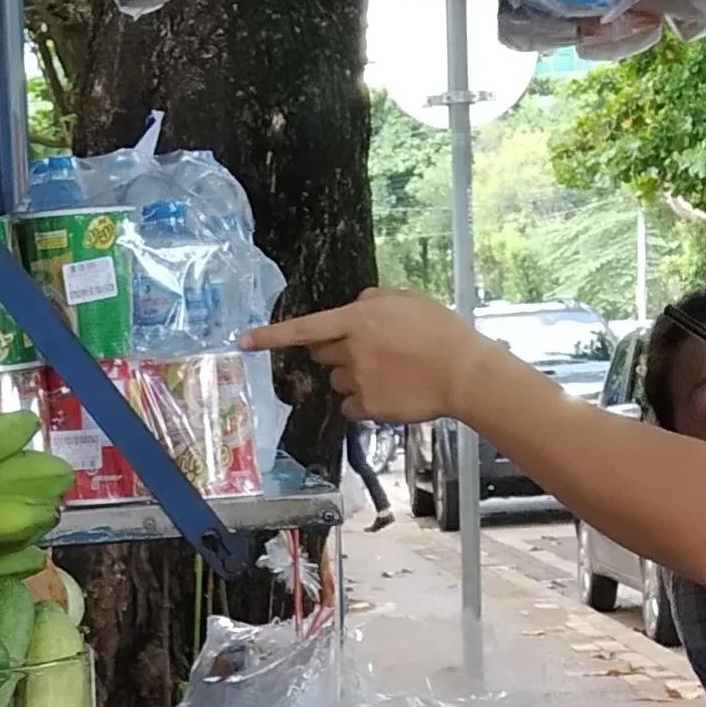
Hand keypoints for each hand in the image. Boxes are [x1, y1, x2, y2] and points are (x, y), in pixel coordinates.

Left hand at [250, 290, 490, 426]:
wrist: (461, 371)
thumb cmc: (440, 331)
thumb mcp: (407, 299)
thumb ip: (375, 300)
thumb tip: (357, 303)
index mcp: (356, 319)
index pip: (304, 327)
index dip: (271, 336)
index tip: (244, 341)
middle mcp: (350, 350)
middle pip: (322, 354)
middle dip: (335, 352)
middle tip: (369, 350)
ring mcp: (357, 381)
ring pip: (337, 382)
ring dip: (353, 377)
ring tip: (389, 372)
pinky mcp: (368, 407)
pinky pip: (349, 407)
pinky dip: (362, 402)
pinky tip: (388, 393)